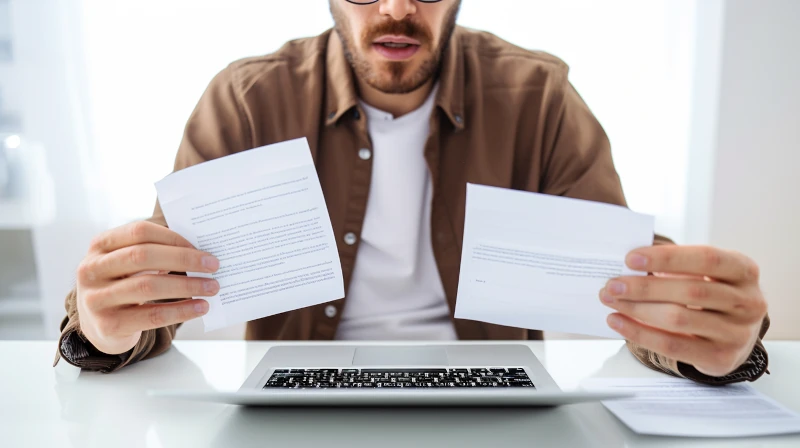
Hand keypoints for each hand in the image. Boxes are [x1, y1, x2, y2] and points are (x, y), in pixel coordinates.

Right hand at [76, 221, 219, 354]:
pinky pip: (152, 315)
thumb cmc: (124, 285)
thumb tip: (201, 252)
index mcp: (100, 246)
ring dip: (187, 285)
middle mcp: (91, 270)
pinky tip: (201, 307)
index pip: (139, 232)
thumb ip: (154, 252)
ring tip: (212, 287)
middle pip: (142, 256)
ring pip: (148, 286)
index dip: (173, 238)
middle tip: (214, 266)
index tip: (202, 248)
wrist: (99, 326)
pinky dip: (181, 310)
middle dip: (183, 260)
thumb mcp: (128, 264)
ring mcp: (96, 298)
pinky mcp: (108, 325)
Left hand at [600, 245, 766, 376]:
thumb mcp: (705, 273)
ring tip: (611, 300)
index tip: (630, 258)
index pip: (707, 259)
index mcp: (745, 270)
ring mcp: (738, 333)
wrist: (735, 334)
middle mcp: (748, 302)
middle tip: (612, 285)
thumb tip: (628, 266)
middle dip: (644, 287)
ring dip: (637, 309)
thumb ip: (675, 266)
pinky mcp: (721, 358)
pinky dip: (640, 333)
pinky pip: (672, 346)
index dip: (667, 258)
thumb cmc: (712, 294)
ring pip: (679, 319)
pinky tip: (618, 322)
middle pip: (690, 291)